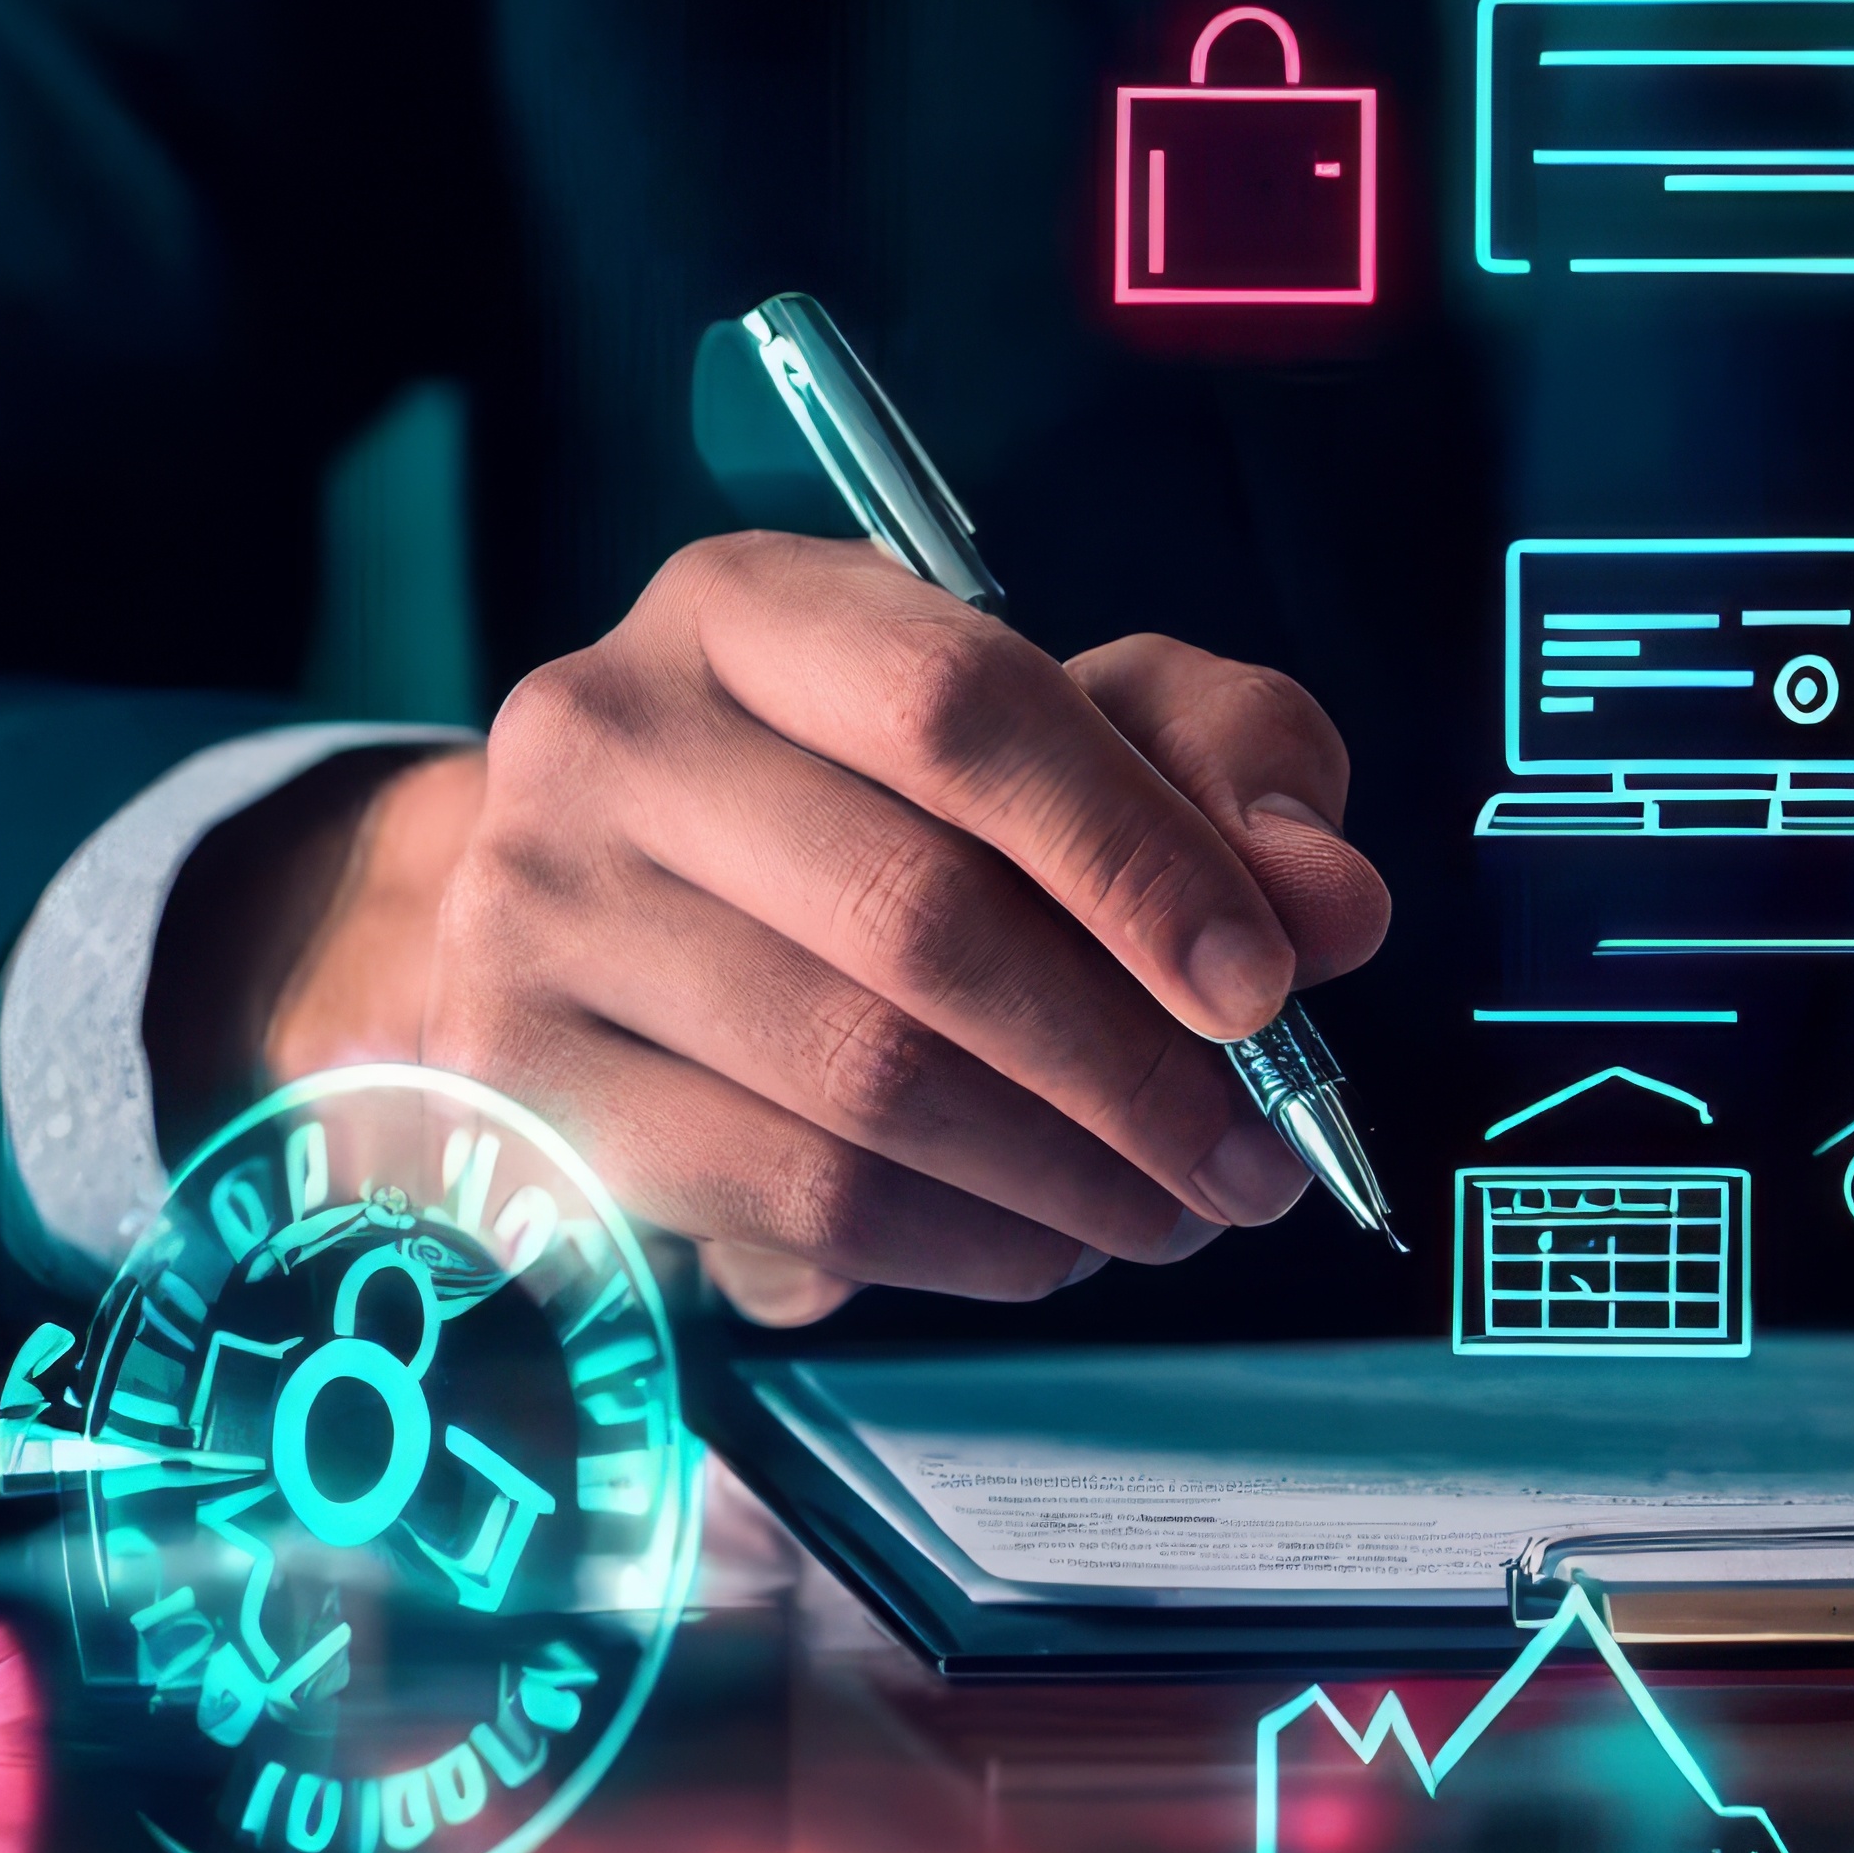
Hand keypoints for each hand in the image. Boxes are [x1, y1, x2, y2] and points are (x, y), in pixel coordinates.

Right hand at [202, 532, 1391, 1326]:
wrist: (599, 910)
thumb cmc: (874, 805)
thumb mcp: (1068, 726)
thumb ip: (1223, 769)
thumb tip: (1332, 902)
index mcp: (746, 607)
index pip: (955, 706)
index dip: (1133, 856)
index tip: (1267, 987)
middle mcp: (604, 738)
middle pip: (914, 919)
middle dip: (1129, 1066)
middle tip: (1256, 1156)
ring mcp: (535, 916)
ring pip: (860, 1082)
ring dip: (1064, 1177)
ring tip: (1174, 1208)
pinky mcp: (521, 1088)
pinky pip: (789, 1199)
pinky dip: (959, 1245)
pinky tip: (1046, 1245)